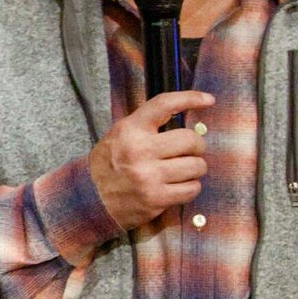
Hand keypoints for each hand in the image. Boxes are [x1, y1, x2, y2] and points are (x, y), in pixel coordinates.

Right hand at [86, 90, 214, 230]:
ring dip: (194, 168)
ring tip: (182, 171)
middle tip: (189, 151)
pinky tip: (177, 186)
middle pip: (191, 140)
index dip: (190, 98)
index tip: (208, 100)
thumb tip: (189, 118)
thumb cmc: (109, 165)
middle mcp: (139, 151)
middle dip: (196, 146)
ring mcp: (148, 177)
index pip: (164, 105)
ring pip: (197, 166)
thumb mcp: (119, 136)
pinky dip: (190, 187)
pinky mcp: (156, 199)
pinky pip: (192, 189)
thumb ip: (147, 125)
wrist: (89, 200)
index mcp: (129, 130)